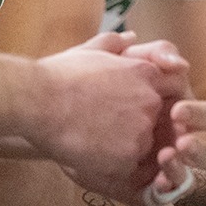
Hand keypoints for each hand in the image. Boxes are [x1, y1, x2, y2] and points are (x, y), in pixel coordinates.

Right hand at [32, 32, 200, 202]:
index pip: (168, 88)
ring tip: (95, 139)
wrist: (37, 101)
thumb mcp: (90, 50)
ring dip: (125, 146)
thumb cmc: (58, 74)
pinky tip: (92, 154)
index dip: (149, 99)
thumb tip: (131, 38)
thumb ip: (115, 44)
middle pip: (156, 120)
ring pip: (144, 145)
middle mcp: (150, 100)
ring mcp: (141, 130)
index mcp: (145, 73)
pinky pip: (130, 167)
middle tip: (107, 126)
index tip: (129, 105)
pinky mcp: (127, 156)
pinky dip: (114, 164)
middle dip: (137, 124)